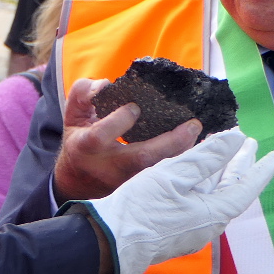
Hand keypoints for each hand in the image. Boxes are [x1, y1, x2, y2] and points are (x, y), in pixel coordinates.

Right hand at [53, 77, 203, 199]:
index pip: (100, 136)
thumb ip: (83, 93)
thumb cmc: (79, 142)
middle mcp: (107, 167)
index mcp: (86, 147)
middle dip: (170, 143)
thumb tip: (106, 84)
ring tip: (200, 134)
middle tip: (193, 125)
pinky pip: (166, 176)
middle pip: (141, 159)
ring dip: (183, 153)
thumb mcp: (72, 115)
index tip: (135, 107)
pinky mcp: (141, 188)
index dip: (119, 121)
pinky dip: (183, 162)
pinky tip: (199, 148)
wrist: (77, 183)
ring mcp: (126, 181)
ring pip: (159, 171)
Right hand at [81, 131, 273, 273]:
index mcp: (214, 213)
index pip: (248, 186)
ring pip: (213, 195)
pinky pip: (198, 201)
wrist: (110, 243)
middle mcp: (208, 224)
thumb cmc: (142, 208)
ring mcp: (191, 229)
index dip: (262, 167)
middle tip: (248, 144)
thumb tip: (235, 139)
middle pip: (231, 189)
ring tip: (223, 151)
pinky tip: (194, 172)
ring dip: (219, 172)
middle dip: (240, 164)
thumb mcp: (175, 175)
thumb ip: (208, 156)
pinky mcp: (174, 229)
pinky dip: (202, 182)